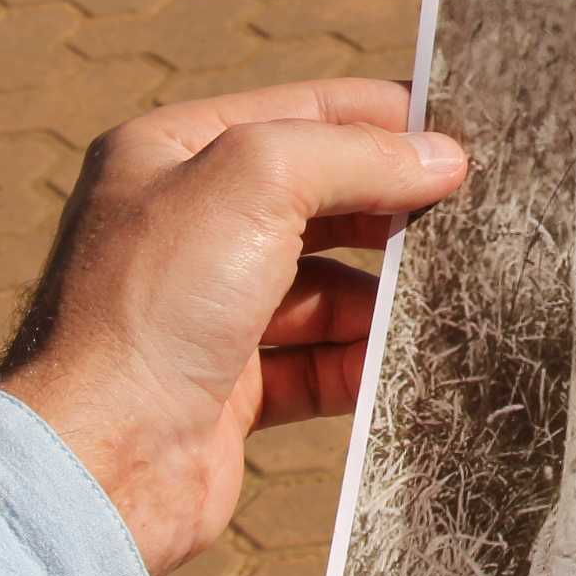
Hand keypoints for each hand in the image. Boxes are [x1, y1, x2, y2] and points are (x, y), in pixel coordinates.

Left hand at [0, 78, 467, 575]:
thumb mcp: (253, 182)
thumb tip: (443, 157)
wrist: (97, 463)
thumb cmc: (153, 306)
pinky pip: (321, 362)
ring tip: (452, 294)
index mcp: (168, 154)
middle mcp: (184, 227)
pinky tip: (409, 363)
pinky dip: (365, 362)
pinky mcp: (230, 389)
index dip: (384, 118)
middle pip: (320, 199)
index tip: (468, 131)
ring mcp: (207, 312)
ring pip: (327, 287)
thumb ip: (352, 156)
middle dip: (394, 207)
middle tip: (478, 215)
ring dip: (386, 294)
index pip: (301, 112)